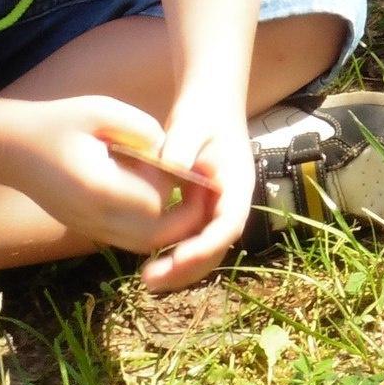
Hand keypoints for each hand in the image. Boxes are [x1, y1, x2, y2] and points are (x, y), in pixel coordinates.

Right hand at [0, 94, 198, 254]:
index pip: (154, 202)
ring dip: (169, 224)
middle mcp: (93, 217)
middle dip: (183, 216)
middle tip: (195, 186)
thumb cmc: (56, 123)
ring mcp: (88, 228)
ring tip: (181, 192)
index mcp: (97, 187)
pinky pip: (129, 239)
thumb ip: (141, 128)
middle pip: (153, 236)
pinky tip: (156, 195)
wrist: (9, 148)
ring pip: (143, 244)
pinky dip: (151, 225)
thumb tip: (173, 151)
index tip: (176, 160)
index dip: (172, 184)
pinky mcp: (87, 229)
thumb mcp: (100, 111)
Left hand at [137, 99, 257, 292]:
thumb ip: (182, 144)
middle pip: (216, 247)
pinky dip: (173, 255)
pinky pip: (190, 241)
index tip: (178, 257)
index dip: (205, 245)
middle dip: (188, 268)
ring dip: (180, 269)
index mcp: (236, 184)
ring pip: (204, 251)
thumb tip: (172, 167)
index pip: (228, 224)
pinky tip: (148, 261)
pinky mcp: (200, 212)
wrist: (208, 105)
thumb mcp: (193, 121)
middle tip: (152, 279)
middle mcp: (230, 204)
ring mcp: (216, 210)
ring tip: (147, 279)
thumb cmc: (202, 111)